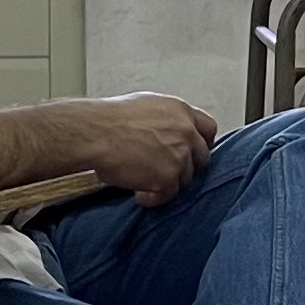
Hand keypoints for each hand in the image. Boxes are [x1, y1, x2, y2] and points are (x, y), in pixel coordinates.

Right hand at [78, 92, 218, 204]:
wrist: (95, 133)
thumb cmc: (109, 119)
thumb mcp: (146, 106)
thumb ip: (166, 120)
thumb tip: (168, 132)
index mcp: (181, 112)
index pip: (208, 128)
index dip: (202, 142)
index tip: (194, 151)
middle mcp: (186, 133)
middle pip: (202, 157)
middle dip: (187, 166)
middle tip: (168, 171)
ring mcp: (180, 156)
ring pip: (185, 178)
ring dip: (168, 181)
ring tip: (143, 180)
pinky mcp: (169, 178)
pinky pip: (168, 195)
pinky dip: (154, 198)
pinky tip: (139, 195)